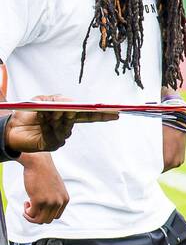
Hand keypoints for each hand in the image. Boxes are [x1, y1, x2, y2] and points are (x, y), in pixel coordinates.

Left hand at [3, 95, 117, 155]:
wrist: (10, 127)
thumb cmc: (27, 114)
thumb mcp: (41, 101)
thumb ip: (56, 100)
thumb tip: (71, 104)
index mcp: (67, 115)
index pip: (88, 114)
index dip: (102, 114)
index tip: (115, 112)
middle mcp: (67, 126)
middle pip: (82, 120)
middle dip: (81, 115)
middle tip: (69, 110)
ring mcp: (61, 136)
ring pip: (67, 126)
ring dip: (57, 119)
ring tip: (47, 114)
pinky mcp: (53, 144)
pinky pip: (56, 135)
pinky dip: (49, 127)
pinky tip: (42, 122)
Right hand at [21, 153, 68, 224]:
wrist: (39, 163)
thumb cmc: (44, 175)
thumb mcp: (55, 188)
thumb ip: (54, 199)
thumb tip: (45, 214)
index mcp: (65, 199)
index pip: (56, 216)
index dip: (45, 214)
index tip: (39, 207)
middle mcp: (59, 202)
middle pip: (47, 220)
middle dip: (37, 217)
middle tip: (30, 207)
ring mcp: (49, 202)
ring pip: (40, 220)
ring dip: (31, 216)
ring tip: (27, 206)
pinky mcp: (38, 200)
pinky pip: (31, 214)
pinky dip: (27, 212)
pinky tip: (26, 203)